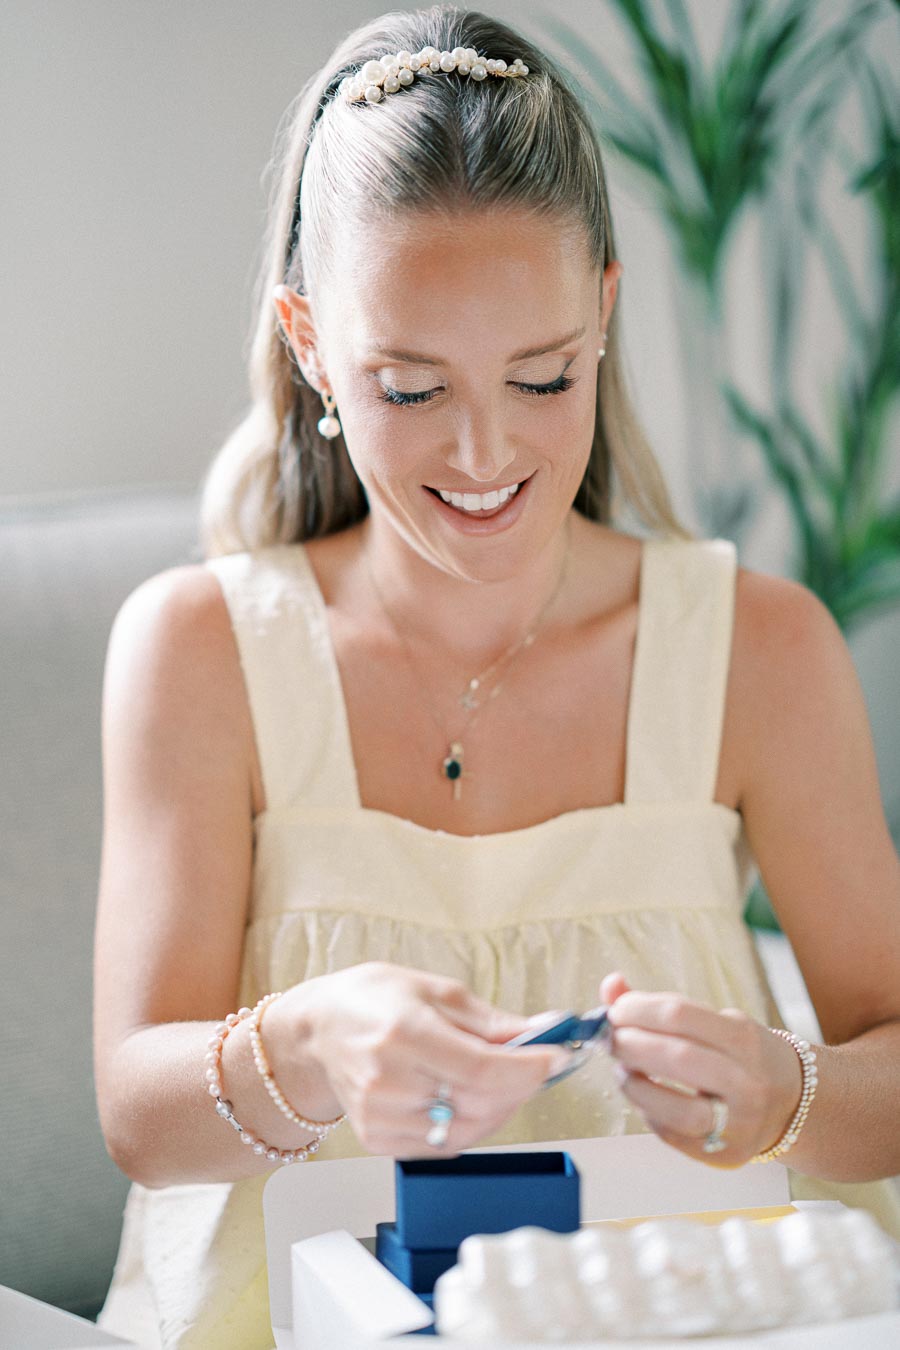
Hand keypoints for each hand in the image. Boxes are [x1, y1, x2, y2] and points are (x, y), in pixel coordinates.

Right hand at [274, 962, 572, 1157]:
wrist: (317, 1030)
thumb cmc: (370, 1000)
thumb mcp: (433, 990)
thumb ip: (489, 1021)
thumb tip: (541, 1031)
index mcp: (403, 1034)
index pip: (482, 1069)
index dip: (528, 1069)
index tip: (554, 1058)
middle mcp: (388, 1080)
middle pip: (479, 1104)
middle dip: (519, 1087)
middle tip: (533, 1066)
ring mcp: (381, 1116)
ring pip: (466, 1131)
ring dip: (497, 1109)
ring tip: (499, 1080)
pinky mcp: (378, 1140)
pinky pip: (442, 1144)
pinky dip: (466, 1125)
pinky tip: (464, 1098)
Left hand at [599, 972, 803, 1166]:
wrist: (793, 1104)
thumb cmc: (742, 1056)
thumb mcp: (715, 1022)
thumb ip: (661, 1007)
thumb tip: (610, 986)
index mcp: (744, 1039)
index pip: (680, 1015)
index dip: (638, 1009)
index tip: (617, 1009)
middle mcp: (747, 1082)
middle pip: (676, 1058)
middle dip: (631, 1044)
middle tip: (612, 1038)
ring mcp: (739, 1123)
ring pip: (674, 1107)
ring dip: (634, 1084)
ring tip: (624, 1069)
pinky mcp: (725, 1155)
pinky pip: (673, 1135)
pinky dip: (648, 1112)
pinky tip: (644, 1096)